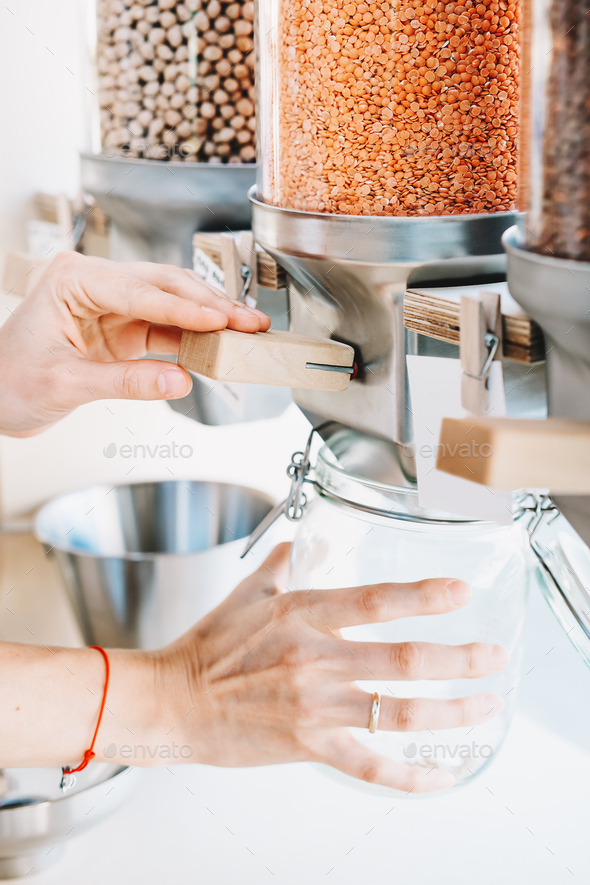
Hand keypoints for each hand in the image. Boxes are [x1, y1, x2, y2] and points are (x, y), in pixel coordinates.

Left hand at [0, 251, 269, 434]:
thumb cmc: (9, 381)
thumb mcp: (66, 385)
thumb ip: (125, 382)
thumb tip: (178, 381)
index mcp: (72, 280)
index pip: (140, 290)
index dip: (185, 308)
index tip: (221, 320)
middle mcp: (95, 284)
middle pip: (164, 287)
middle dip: (210, 306)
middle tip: (248, 323)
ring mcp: (113, 306)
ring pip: (172, 304)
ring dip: (209, 319)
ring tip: (246, 331)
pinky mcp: (124, 329)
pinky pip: (167, 329)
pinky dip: (195, 339)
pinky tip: (219, 346)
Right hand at [152, 543, 507, 792]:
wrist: (172, 702)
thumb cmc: (208, 648)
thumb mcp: (246, 592)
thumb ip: (283, 562)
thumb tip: (303, 540)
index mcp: (301, 613)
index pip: (376, 600)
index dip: (424, 595)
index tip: (460, 592)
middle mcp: (315, 658)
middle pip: (405, 660)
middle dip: (461, 659)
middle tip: (493, 656)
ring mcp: (314, 705)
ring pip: (399, 712)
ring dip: (452, 711)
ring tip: (485, 705)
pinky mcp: (309, 745)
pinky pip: (370, 766)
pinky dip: (410, 776)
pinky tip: (440, 775)